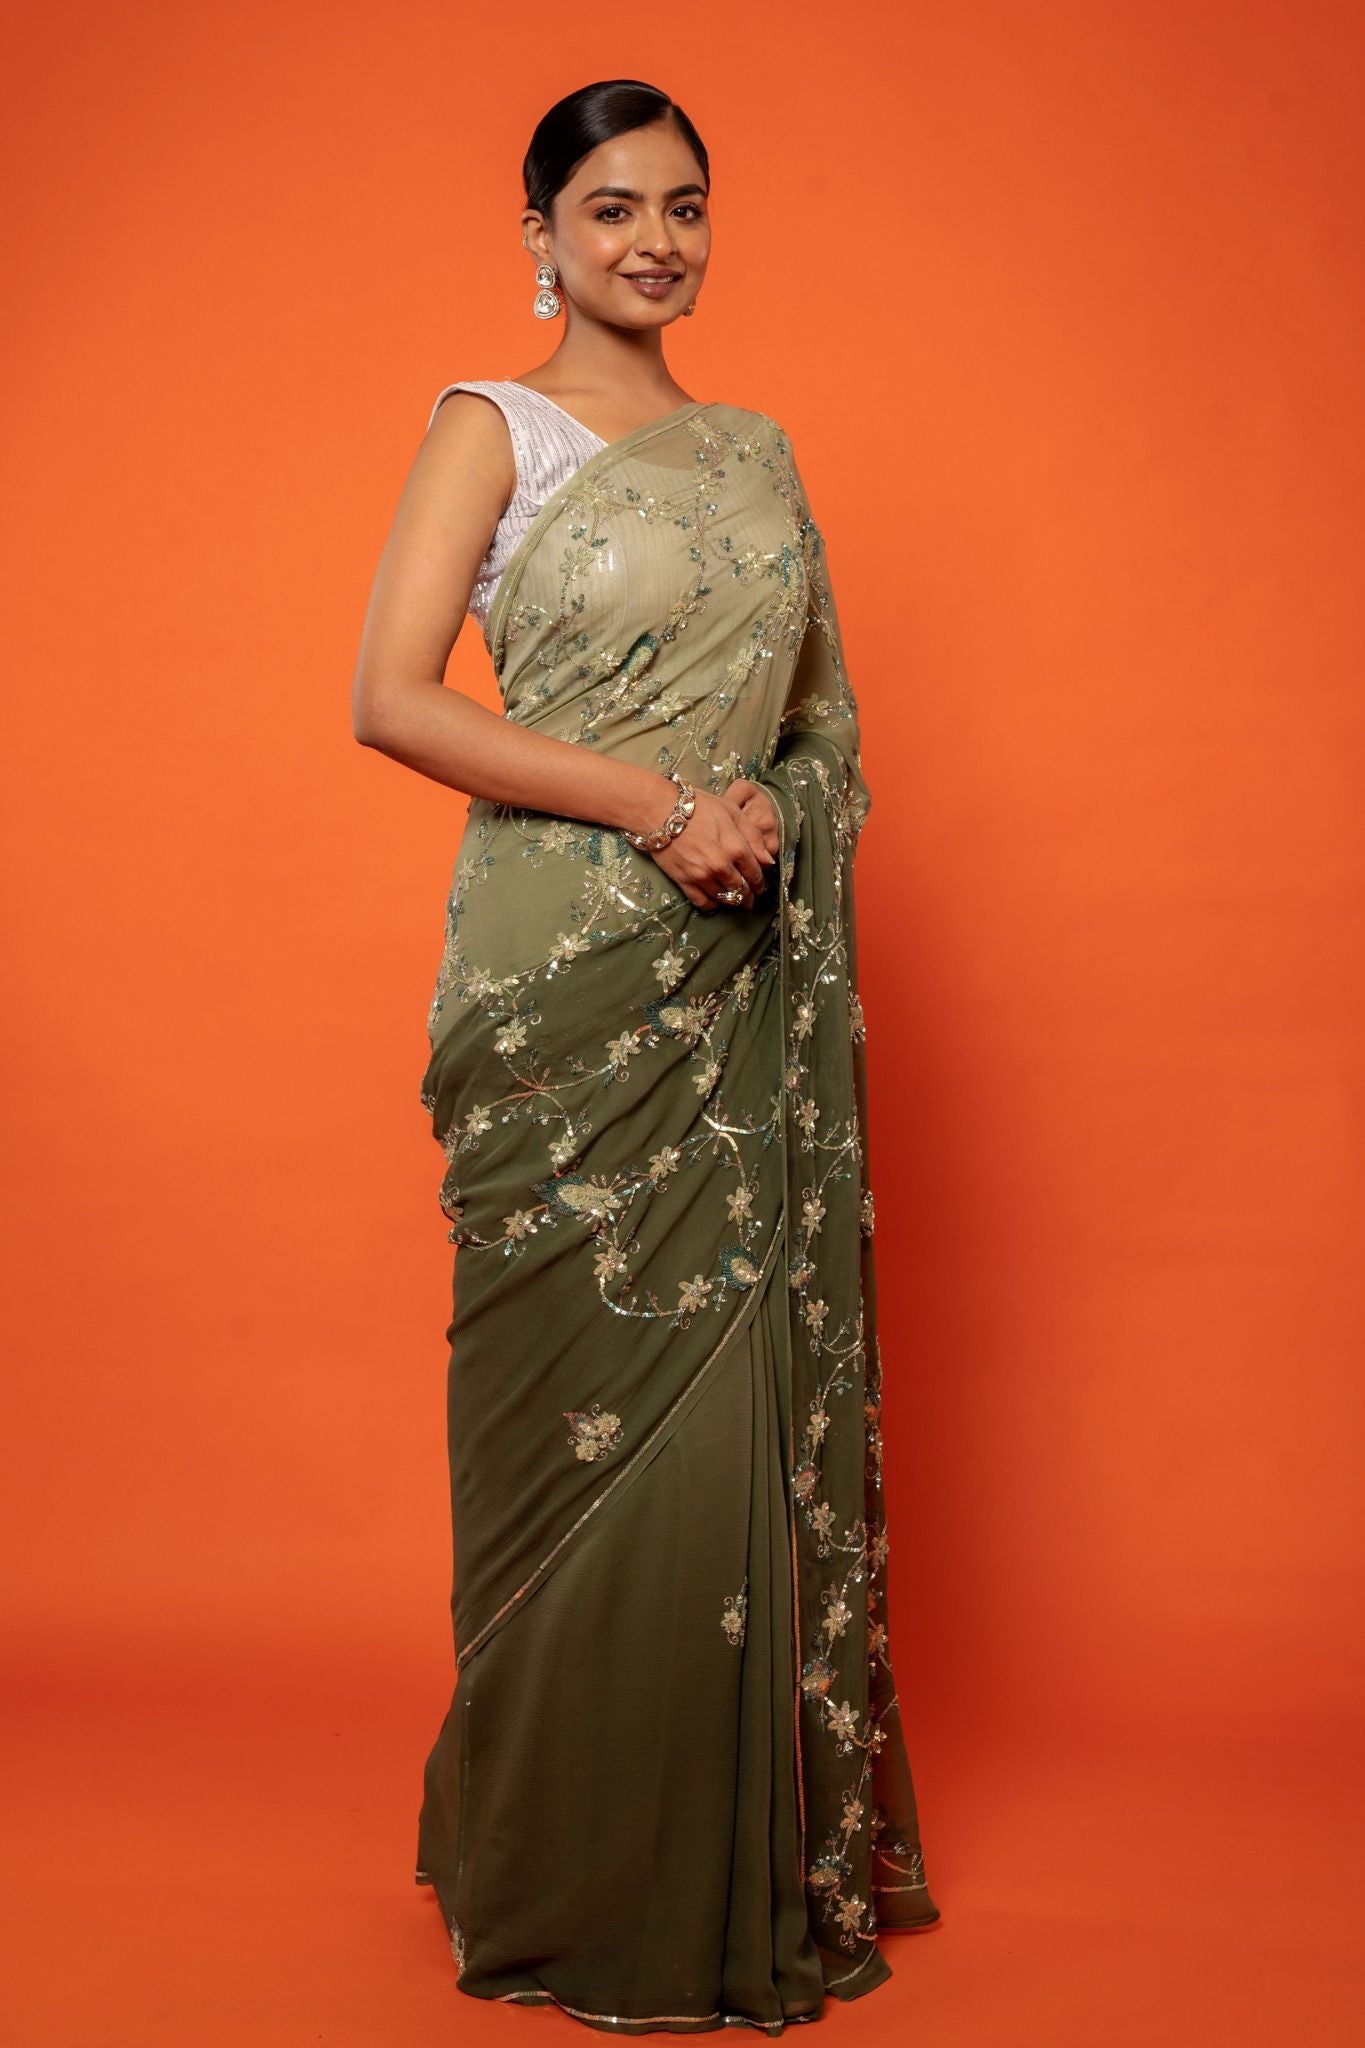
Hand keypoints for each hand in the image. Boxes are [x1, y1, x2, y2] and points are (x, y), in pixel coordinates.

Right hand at [647, 783, 776, 911]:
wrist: (660, 810)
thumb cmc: (698, 806)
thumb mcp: (732, 812)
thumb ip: (753, 837)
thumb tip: (768, 862)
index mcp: (736, 848)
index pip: (755, 873)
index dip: (760, 882)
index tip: (761, 886)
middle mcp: (721, 866)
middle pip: (741, 889)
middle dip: (749, 896)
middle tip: (751, 899)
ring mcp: (702, 876)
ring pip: (724, 897)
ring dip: (733, 901)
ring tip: (737, 902)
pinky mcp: (684, 881)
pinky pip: (702, 902)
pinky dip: (712, 905)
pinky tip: (716, 903)